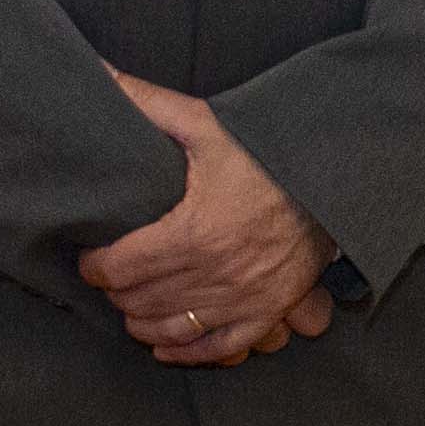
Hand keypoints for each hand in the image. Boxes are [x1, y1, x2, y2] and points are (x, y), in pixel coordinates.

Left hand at [84, 73, 342, 365]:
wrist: (333, 177)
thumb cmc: (266, 151)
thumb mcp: (206, 124)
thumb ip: (146, 104)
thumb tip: (92, 73)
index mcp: (194, 233)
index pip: (122, 268)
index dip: (96, 266)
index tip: (91, 258)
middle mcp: (217, 275)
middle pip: (142, 301)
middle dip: (117, 293)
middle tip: (111, 278)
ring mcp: (245, 299)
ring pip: (173, 328)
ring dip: (142, 323)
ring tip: (131, 309)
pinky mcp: (269, 312)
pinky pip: (220, 347)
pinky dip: (187, 352)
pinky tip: (165, 346)